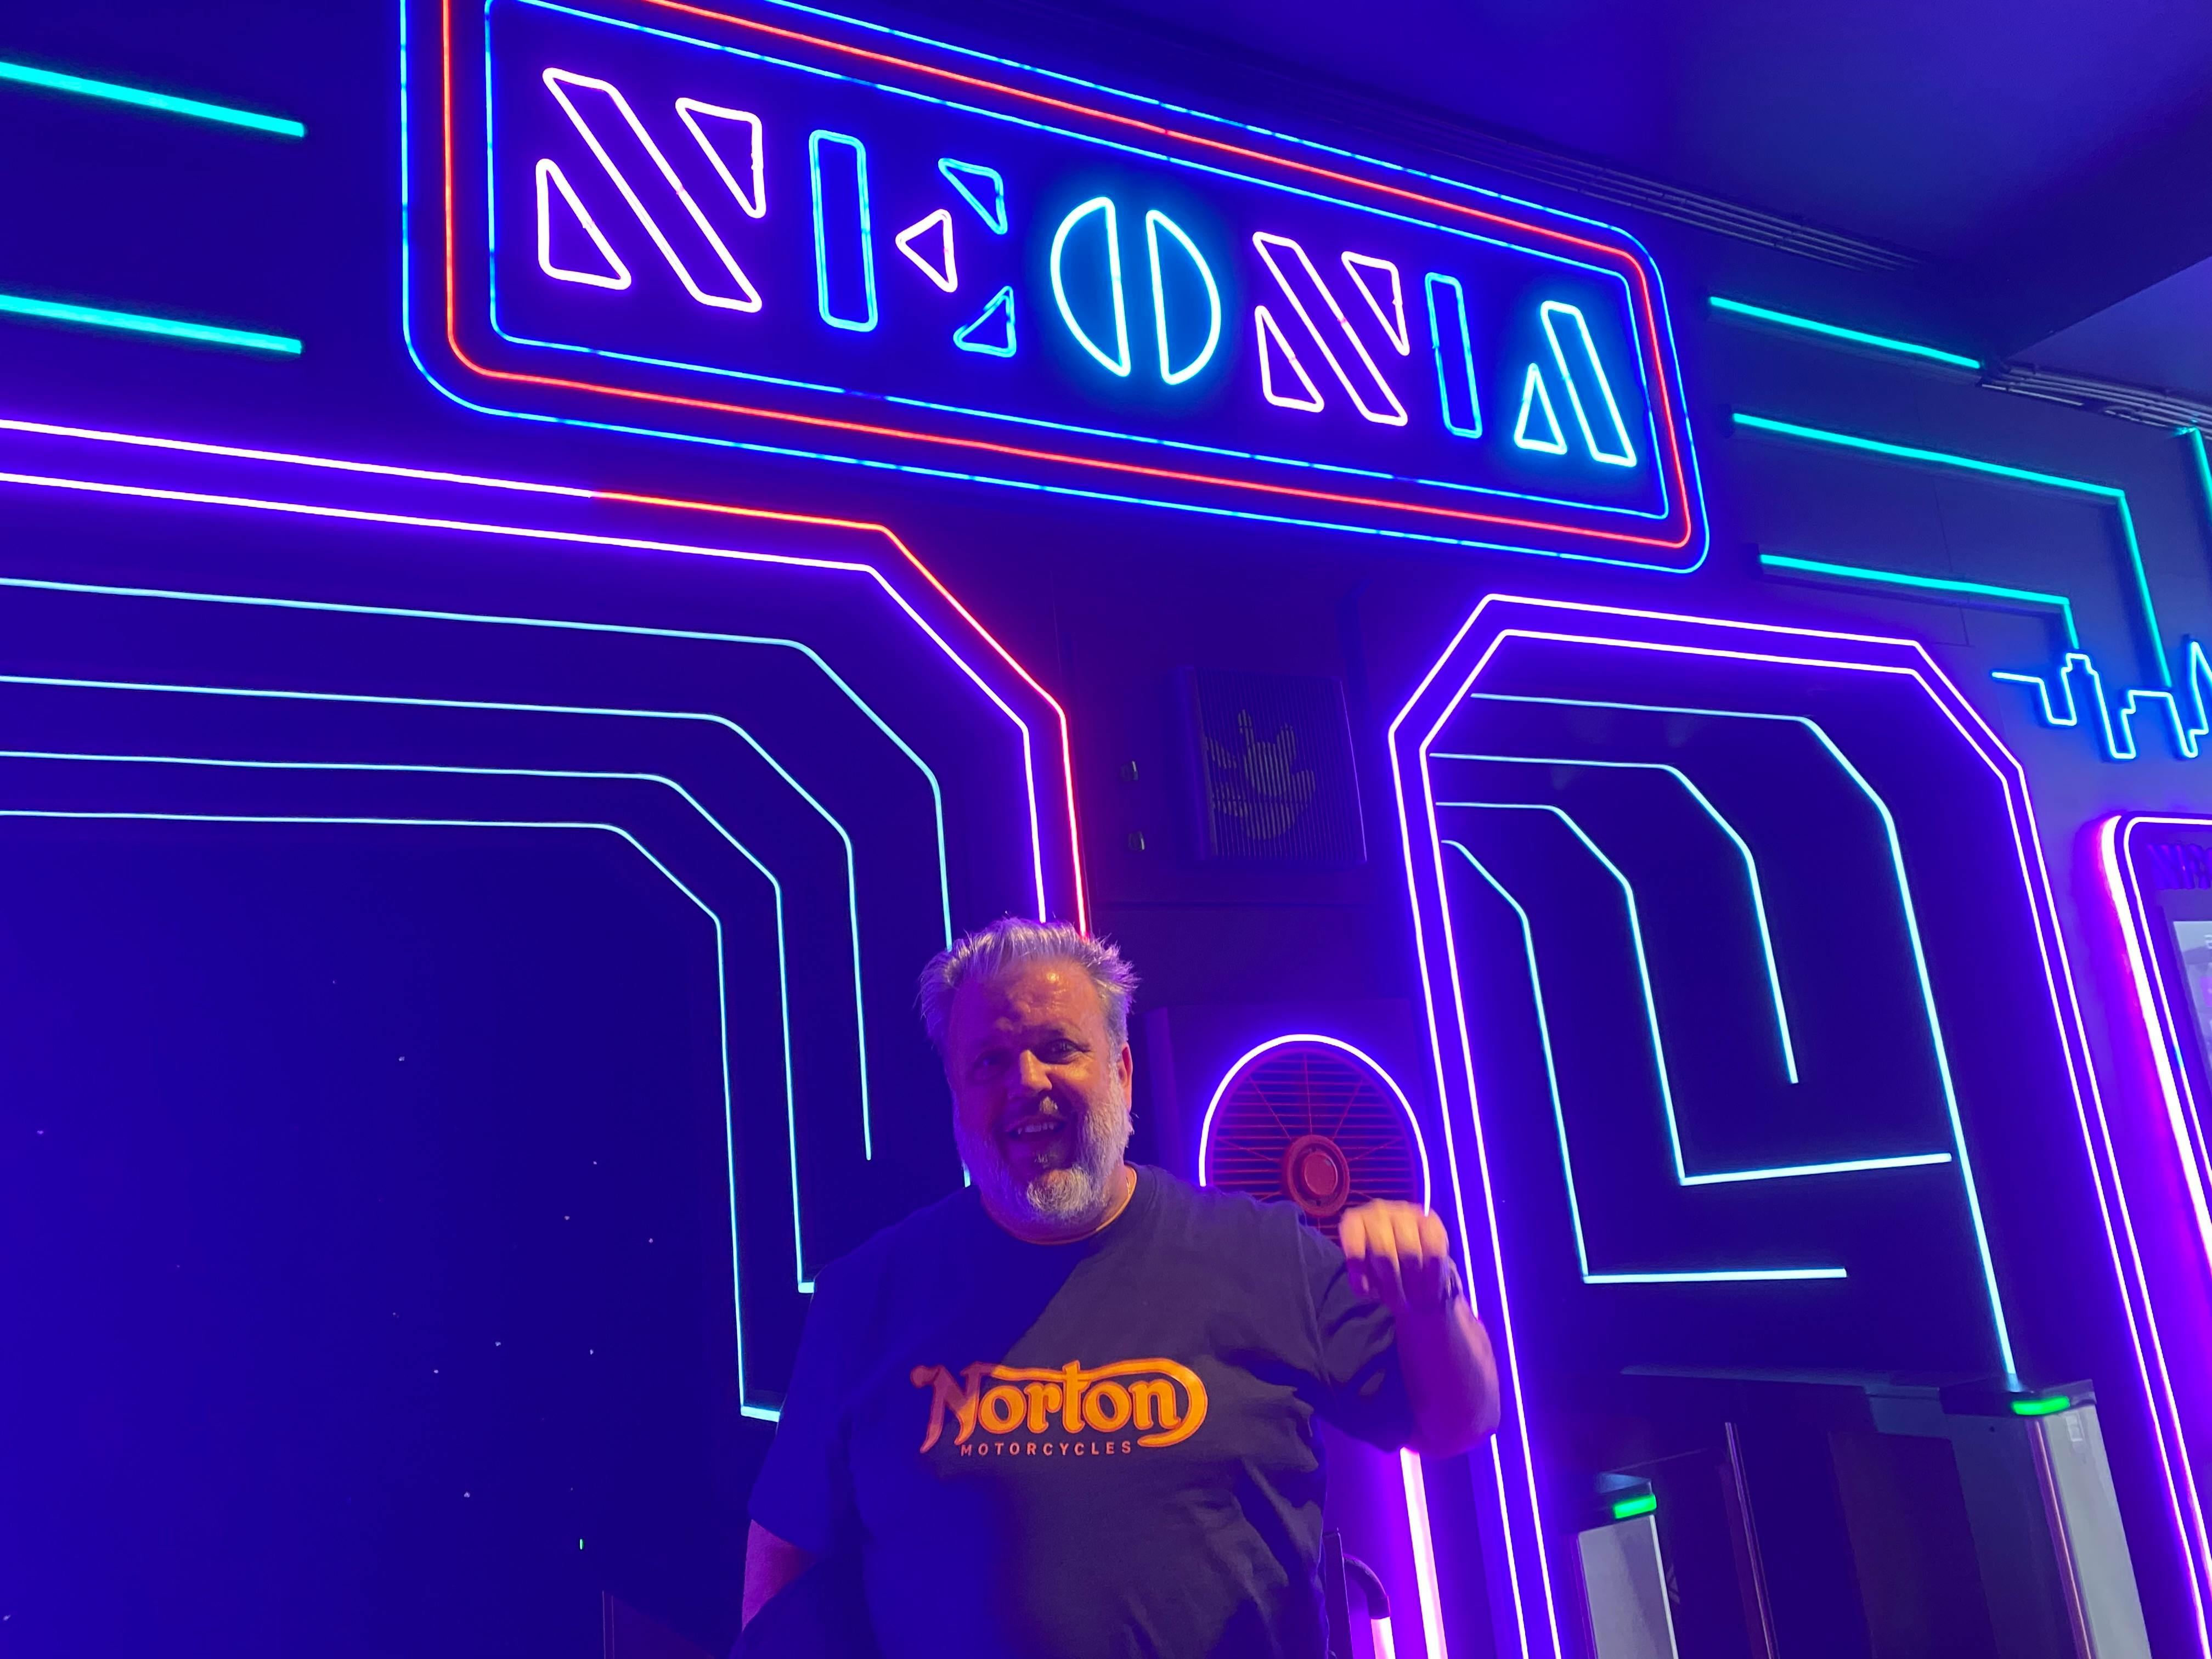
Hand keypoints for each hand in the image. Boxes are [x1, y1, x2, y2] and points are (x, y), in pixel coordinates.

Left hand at [1339, 1200, 1456, 1316]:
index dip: (1359, 1268)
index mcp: (1354, 1220)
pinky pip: (1434, 1252)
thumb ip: (1360, 1277)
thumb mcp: (1363, 1271)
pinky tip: (1433, 1293)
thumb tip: (1365, 1289)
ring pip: (1411, 1254)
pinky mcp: (1429, 1220)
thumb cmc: (1376, 1264)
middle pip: (1384, 1252)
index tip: (1365, 1293)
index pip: (1353, 1240)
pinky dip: (1434, 1277)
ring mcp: (1405, 1211)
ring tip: (1416, 1303)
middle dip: (1392, 1285)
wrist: (1403, 1249)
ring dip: (1414, 1284)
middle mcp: (1378, 1210)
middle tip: (1399, 1306)